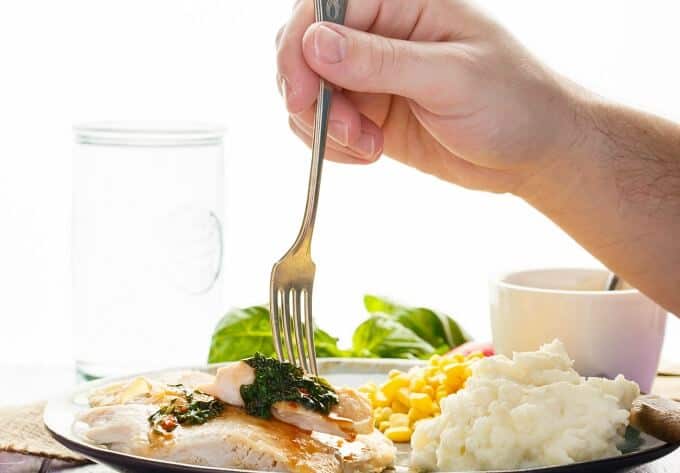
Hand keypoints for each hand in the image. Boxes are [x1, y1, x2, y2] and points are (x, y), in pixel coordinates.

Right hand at [276, 0, 584, 193]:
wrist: (533, 152)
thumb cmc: (512, 103)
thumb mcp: (451, 79)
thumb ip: (382, 61)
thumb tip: (316, 44)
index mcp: (402, 3)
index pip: (324, 7)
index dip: (300, 48)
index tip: (301, 95)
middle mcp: (380, 33)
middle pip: (304, 48)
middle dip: (308, 95)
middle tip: (346, 132)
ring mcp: (371, 74)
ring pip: (308, 89)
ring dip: (323, 126)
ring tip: (369, 147)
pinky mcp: (369, 111)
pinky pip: (324, 122)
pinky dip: (332, 144)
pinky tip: (369, 153)